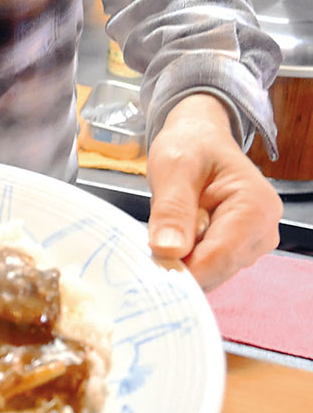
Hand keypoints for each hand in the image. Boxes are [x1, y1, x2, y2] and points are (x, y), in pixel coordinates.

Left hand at [146, 93, 281, 289]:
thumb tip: (167, 250)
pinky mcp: (238, 252)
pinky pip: (207, 268)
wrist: (200, 139)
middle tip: (155, 233)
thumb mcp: (173, 167)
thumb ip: (171, 208)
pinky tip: (179, 233)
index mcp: (256, 208)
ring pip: (209, 274)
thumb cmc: (191, 146)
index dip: (181, 267)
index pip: (218, 259)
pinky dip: (187, 257)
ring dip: (182, 257)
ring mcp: (252, 245)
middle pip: (215, 271)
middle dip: (180, 261)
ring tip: (171, 224)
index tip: (150, 263)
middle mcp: (263, 232)